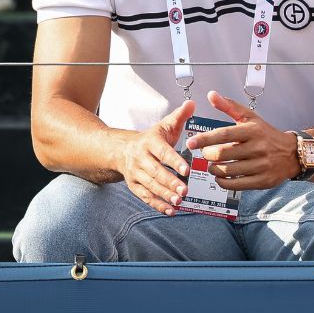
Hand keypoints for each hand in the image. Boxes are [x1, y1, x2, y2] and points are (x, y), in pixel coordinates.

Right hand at [118, 99, 193, 215]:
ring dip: (165, 195)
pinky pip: (145, 197)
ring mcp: (135, 173)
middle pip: (156, 172)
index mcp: (150, 142)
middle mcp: (140, 159)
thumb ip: (180, 116)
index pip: (163, 153)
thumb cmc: (151, 138)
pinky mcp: (134, 186)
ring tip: (180, 201)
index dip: (175, 161)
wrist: (122, 150)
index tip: (187, 170)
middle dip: (170, 182)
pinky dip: (157, 204)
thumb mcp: (164, 125)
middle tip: (185, 190)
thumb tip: (192, 103)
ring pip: (150, 186)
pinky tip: (171, 211)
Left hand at [185, 91, 299, 189]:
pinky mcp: (262, 181)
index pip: (224, 134)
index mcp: (253, 130)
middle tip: (205, 154)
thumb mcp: (251, 118)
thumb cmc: (266, 134)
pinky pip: (235, 184)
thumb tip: (211, 95)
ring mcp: (261, 165)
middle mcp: (258, 147)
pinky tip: (221, 176)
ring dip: (213, 169)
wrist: (292, 153)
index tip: (191, 142)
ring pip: (227, 170)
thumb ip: (230, 106)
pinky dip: (223, 182)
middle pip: (222, 154)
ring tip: (212, 165)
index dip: (205, 139)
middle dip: (208, 155)